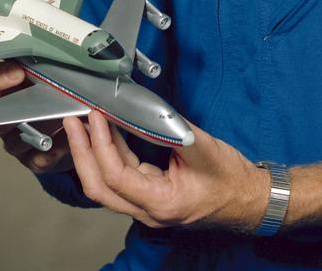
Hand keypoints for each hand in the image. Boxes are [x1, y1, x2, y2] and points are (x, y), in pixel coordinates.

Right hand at [0, 59, 73, 173]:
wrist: (71, 118)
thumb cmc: (55, 87)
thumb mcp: (49, 68)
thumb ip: (46, 62)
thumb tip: (56, 53)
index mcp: (1, 88)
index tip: (18, 71)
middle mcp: (2, 116)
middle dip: (22, 108)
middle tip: (42, 99)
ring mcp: (14, 140)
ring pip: (18, 140)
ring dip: (40, 129)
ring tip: (62, 117)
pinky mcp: (31, 159)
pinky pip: (36, 159)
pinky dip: (52, 150)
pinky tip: (66, 139)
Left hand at [64, 110, 267, 231]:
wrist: (248, 198)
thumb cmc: (231, 178)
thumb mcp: (199, 147)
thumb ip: (165, 130)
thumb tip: (133, 110)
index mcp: (161, 203)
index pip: (116, 176)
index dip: (100, 144)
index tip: (95, 116)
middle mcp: (148, 212)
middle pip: (100, 188)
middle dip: (81, 153)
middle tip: (73, 121)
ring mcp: (147, 207)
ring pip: (106, 185)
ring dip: (91, 153)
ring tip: (83, 123)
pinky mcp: (149, 196)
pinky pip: (120, 178)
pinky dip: (109, 154)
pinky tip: (105, 132)